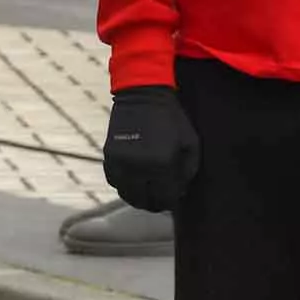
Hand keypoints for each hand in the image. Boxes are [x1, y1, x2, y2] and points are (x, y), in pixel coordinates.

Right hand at [102, 85, 197, 212]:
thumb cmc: (172, 119)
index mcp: (162, 163)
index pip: (165, 197)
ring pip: (126, 194)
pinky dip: (123, 186)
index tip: (174, 200)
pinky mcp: (109, 156)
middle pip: (143, 200)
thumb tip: (180, 192)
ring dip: (136, 198)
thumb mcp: (190, 143)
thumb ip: (188, 170)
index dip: (171, 203)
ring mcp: (121, 162)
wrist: (143, 96)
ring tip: (146, 195)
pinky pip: (114, 181)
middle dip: (154, 204)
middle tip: (160, 202)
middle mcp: (138, 166)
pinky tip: (133, 182)